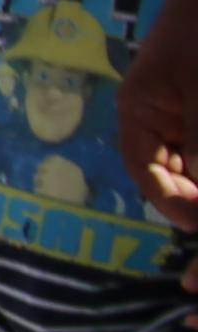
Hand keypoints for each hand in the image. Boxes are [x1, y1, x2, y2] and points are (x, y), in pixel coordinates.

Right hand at [126, 7, 197, 236]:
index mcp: (139, 114)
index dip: (172, 202)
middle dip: (192, 193)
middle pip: (170, 173)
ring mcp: (180, 115)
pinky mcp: (197, 108)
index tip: (196, 224)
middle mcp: (155, 120)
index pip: (147, 172)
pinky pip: (197, 145)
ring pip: (190, 162)